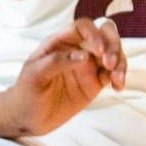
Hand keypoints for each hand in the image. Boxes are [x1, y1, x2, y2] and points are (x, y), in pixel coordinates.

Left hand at [0, 18, 126, 137]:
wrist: (27, 119)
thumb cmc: (26, 92)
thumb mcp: (34, 75)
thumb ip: (57, 61)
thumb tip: (84, 56)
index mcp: (61, 42)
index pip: (82, 27)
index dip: (93, 34)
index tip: (98, 51)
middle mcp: (78, 49)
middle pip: (104, 33)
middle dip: (112, 44)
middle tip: (110, 63)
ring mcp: (88, 66)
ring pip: (113, 53)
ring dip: (120, 61)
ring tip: (116, 79)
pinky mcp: (95, 82)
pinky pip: (113, 74)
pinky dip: (120, 77)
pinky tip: (118, 86)